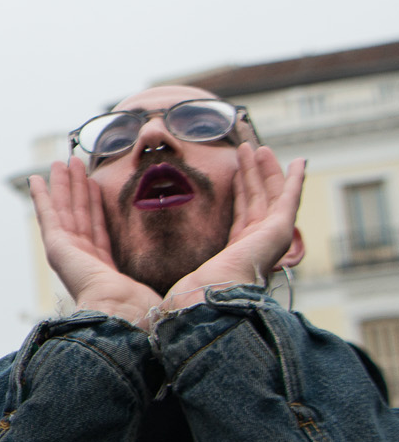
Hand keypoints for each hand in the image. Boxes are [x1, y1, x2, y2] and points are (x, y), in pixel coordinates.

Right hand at [29, 159, 161, 325]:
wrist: (125, 317)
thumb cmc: (147, 309)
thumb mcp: (160, 281)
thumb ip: (167, 268)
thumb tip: (197, 268)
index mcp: (104, 271)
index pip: (98, 231)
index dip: (96, 206)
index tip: (97, 185)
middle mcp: (82, 261)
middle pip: (79, 216)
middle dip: (77, 190)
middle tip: (74, 165)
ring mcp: (67, 254)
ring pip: (64, 211)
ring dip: (62, 186)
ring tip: (60, 162)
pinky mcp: (57, 247)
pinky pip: (48, 215)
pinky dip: (41, 197)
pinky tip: (36, 179)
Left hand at [163, 144, 306, 303]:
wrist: (211, 294)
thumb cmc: (194, 288)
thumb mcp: (185, 268)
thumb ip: (174, 267)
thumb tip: (144, 285)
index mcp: (238, 250)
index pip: (242, 213)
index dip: (241, 190)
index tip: (237, 173)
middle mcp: (258, 242)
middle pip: (257, 199)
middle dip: (254, 173)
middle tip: (250, 149)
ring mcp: (271, 236)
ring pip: (270, 194)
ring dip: (265, 169)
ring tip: (258, 147)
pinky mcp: (280, 229)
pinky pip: (289, 197)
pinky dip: (294, 179)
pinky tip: (298, 162)